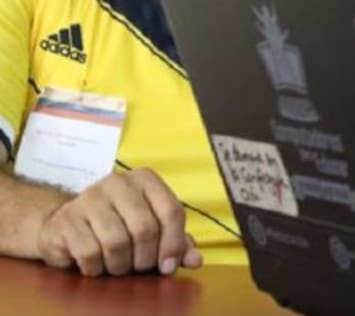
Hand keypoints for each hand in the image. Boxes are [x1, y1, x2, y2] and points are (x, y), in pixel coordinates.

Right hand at [36, 169, 202, 276]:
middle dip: (145, 259)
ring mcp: (90, 197)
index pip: (172, 212)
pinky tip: (96, 264)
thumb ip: (177, 243)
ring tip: (118, 266)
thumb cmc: (118, 225)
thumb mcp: (152, 228)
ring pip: (117, 242)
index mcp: (146, 179)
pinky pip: (89, 253)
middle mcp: (119, 182)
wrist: (68, 223)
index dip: (173, 244)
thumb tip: (195, 260)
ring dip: (120, 265)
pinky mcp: (67, 218)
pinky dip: (96, 267)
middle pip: (145, 229)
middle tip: (139, 268)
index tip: (168, 266)